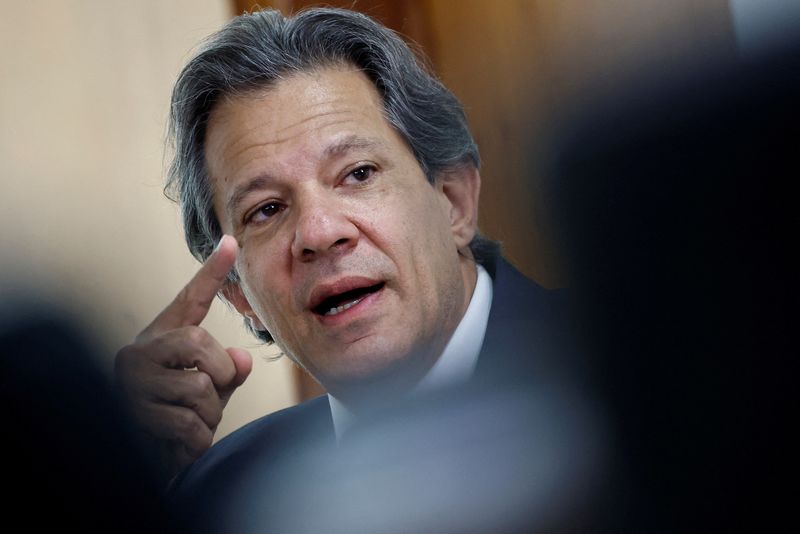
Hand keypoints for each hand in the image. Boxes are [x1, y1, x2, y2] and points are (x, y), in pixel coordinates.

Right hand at [115, 235, 252, 480]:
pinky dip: (196, 441)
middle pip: (198, 343)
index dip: (212, 272)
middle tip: (211, 398)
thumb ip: (224, 372)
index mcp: (160, 340)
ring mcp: (130, 382)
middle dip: (219, 375)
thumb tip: (240, 358)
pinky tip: (180, 445)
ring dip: (208, 416)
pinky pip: (188, 424)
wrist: (144, 464)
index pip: (189, 301)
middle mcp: (138, 353)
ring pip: (199, 388)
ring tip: (190, 425)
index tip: (232, 243)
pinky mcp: (130, 414)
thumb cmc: (174, 422)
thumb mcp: (206, 392)